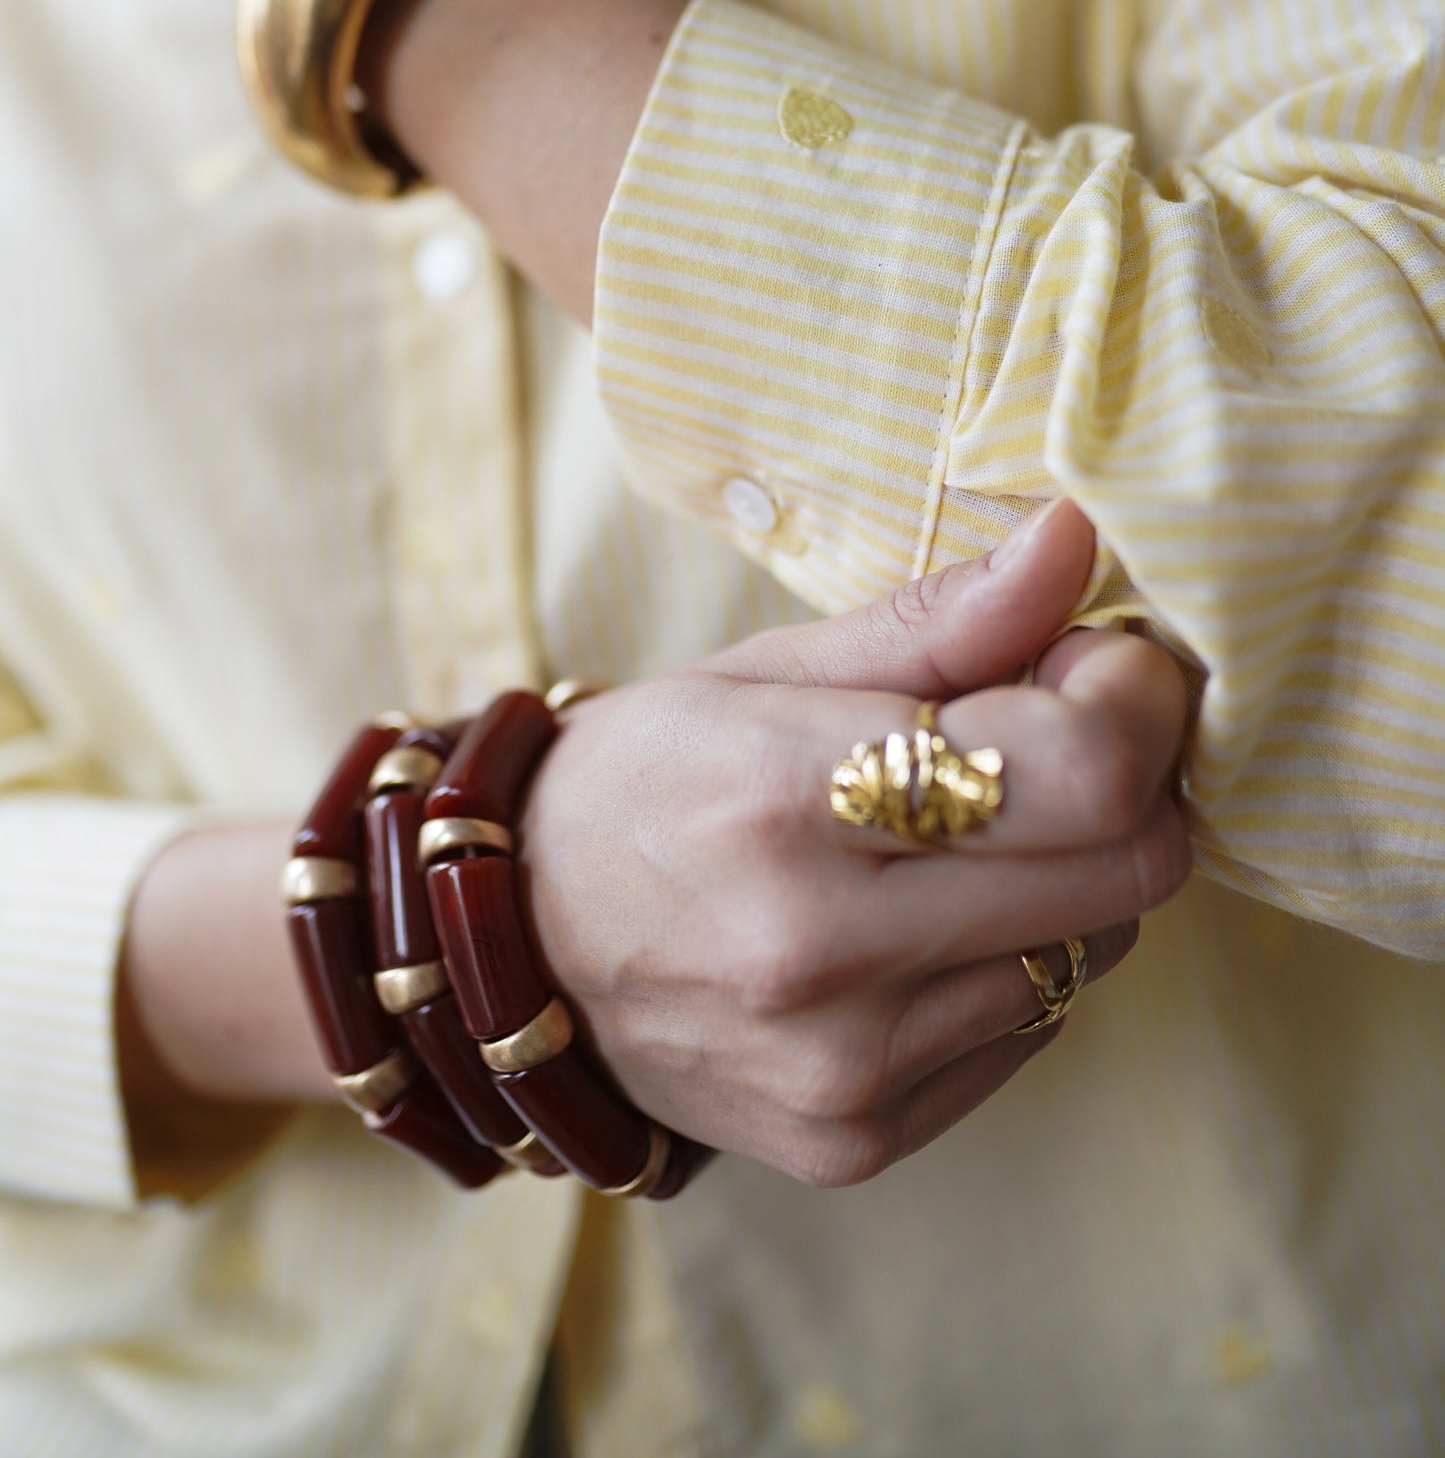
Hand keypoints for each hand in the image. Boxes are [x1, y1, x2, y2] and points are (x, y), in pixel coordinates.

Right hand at [522, 499, 1191, 1187]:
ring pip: (1095, 950)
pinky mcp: (857, 1140)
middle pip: (1124, 869)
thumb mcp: (767, 667)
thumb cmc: (647, 778)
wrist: (510, 952)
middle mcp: (821, 951)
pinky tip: (919, 923)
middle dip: (1125, 781)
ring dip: (1065, 874)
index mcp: (789, 795)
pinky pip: (1032, 1028)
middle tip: (1056, 734)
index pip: (1076, 771)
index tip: (1108, 660)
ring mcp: (843, 1067)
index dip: (1134, 701)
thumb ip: (941, 618)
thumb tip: (1077, 538)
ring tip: (959, 835)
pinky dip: (1009, 959)